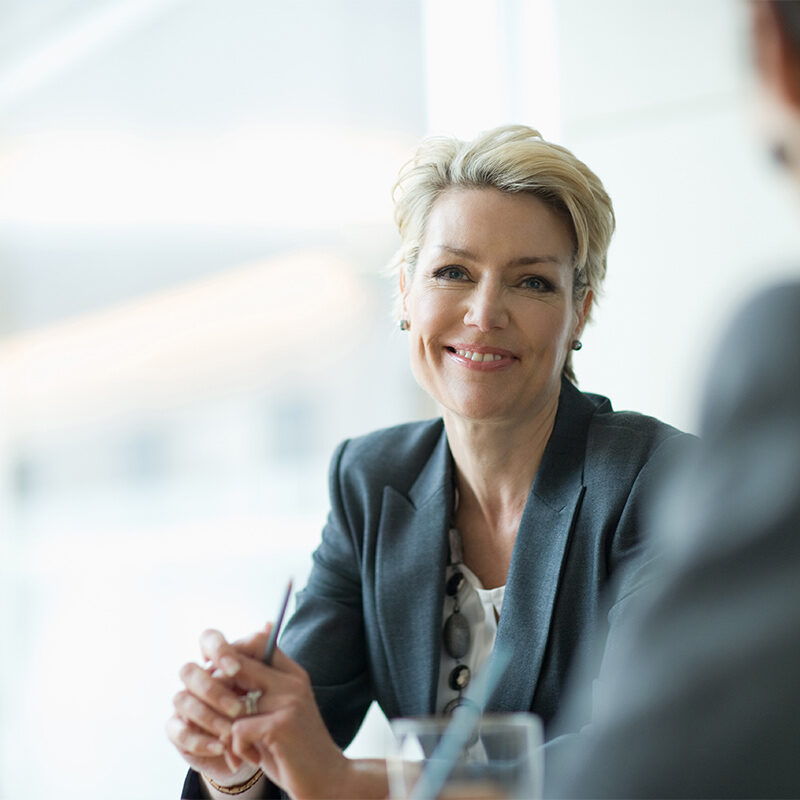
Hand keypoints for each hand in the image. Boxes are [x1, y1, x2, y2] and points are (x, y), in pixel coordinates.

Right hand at [166, 629, 256, 786]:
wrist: (254, 746)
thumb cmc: (260, 708)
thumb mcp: (268, 685)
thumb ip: (264, 657)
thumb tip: (268, 624)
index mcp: (218, 660)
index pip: (209, 640)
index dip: (219, 651)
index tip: (236, 668)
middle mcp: (197, 677)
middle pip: (189, 671)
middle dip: (213, 690)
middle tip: (237, 708)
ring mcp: (184, 702)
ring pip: (182, 700)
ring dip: (208, 716)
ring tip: (232, 731)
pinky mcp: (177, 729)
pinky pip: (178, 731)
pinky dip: (200, 740)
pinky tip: (221, 746)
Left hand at [209, 627, 351, 798]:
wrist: (328, 781)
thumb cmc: (294, 750)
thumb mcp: (278, 713)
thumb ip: (257, 689)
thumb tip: (223, 666)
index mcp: (293, 674)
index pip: (257, 641)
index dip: (230, 656)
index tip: (220, 683)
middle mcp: (292, 681)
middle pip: (237, 664)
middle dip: (217, 693)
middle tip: (221, 720)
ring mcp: (289, 701)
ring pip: (231, 703)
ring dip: (226, 730)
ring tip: (236, 748)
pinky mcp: (281, 725)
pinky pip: (236, 730)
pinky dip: (236, 750)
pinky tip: (250, 760)